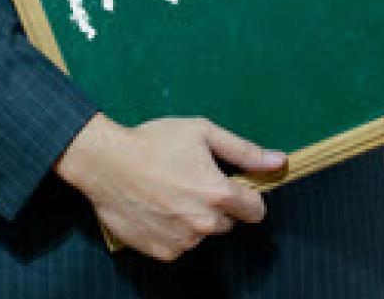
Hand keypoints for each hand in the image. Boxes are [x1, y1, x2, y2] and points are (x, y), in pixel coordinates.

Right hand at [54, 113, 285, 261]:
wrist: (105, 163)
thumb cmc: (153, 142)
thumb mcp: (202, 132)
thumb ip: (244, 151)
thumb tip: (279, 161)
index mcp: (218, 194)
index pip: (256, 210)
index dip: (247, 196)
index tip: (232, 186)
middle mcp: (204, 222)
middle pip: (228, 222)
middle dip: (217, 206)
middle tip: (191, 182)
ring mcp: (183, 240)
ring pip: (203, 233)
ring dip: (194, 218)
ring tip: (169, 193)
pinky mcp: (163, 251)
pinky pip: (180, 244)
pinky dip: (174, 230)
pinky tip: (158, 208)